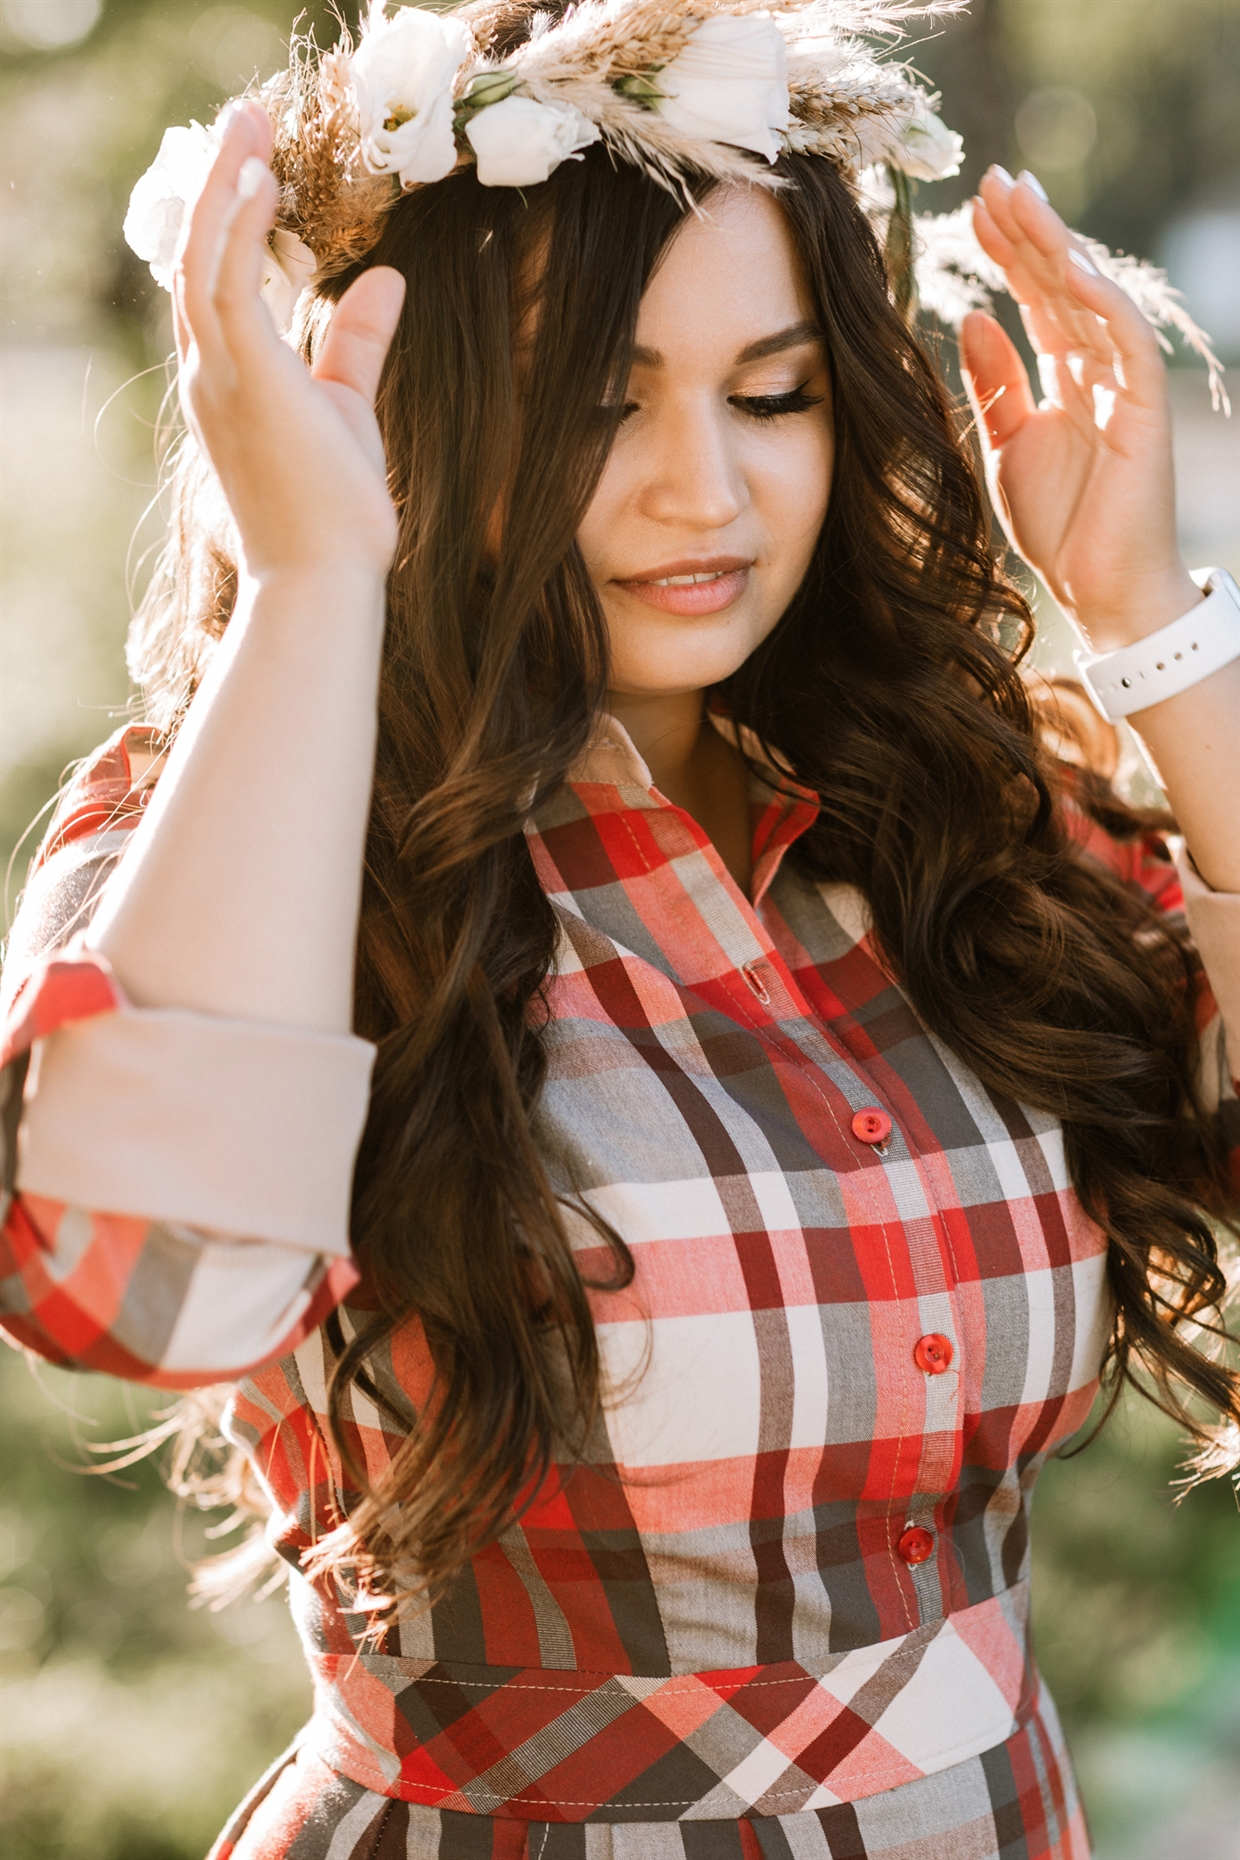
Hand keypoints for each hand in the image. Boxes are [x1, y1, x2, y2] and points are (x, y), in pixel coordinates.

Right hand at [172, 101, 405, 582]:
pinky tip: (265, 182)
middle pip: (194, 256)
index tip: (252, 166)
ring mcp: (219, 377)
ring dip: (224, 183)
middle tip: (246, 120)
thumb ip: (357, 344)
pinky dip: (240, 225)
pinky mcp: (246, 378)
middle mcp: (209, 374)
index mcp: (227, 383)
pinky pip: (228, 281)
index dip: (223, 222)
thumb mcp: (349, 409)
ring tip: (251, 124)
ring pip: (201, 256)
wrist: (324, 580)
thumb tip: (388, 281)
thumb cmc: (334, 514)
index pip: (211, 286)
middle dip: (217, 182)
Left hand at [962, 169, 1199, 651]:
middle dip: (1028, 230)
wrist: (1097, 589)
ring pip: (1089, 297)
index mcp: (1062, 375)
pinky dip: (1098, 301)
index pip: (1034, 296)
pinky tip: (1067, 267)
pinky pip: (1125, 341)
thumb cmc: (1058, 525)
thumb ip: (994, 381)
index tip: (972, 207)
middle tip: (992, 178)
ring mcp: (1123, 383)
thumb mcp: (1006, 444)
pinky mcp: (1144, 407)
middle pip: (1059, 283)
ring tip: (1021, 199)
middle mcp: (1095, 368)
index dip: (1007, 251)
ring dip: (1056, 246)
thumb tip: (974, 313)